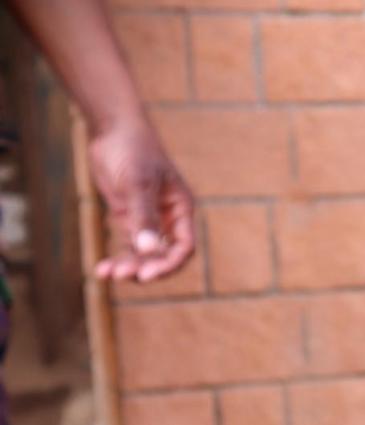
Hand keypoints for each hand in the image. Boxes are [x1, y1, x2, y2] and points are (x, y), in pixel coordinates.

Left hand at [88, 119, 194, 282]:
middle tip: (125, 276)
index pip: (184, 247)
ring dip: (128, 265)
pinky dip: (116, 257)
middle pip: (163, 254)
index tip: (147, 274)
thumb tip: (148, 249)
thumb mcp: (138, 184)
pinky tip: (102, 269)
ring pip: (143, 253)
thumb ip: (144, 217)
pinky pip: (126, 245)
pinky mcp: (127, 217)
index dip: (168, 263)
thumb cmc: (133, 151)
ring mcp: (147, 218)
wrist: (113, 129)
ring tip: (108, 274)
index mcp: (180, 209)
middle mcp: (168, 218)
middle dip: (145, 267)